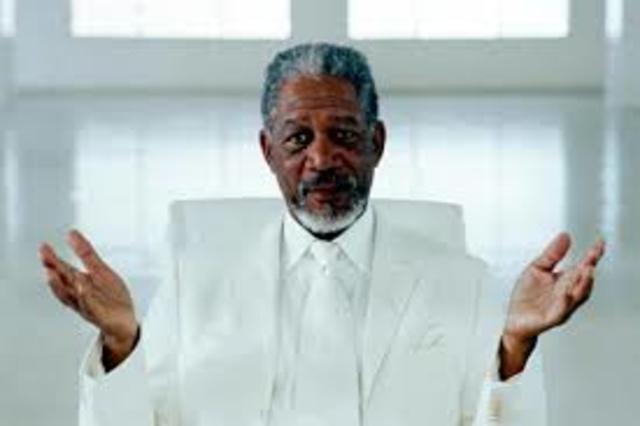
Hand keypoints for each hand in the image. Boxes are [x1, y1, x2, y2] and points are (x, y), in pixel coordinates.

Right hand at [40, 230, 138, 367]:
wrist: (124, 323)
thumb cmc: (110, 297)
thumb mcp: (100, 270)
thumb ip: (86, 253)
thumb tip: (71, 233)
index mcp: (79, 284)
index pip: (63, 271)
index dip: (53, 260)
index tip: (44, 247)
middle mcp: (80, 296)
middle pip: (63, 282)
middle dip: (53, 270)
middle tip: (44, 256)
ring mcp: (88, 306)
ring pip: (71, 295)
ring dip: (61, 285)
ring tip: (52, 272)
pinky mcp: (100, 315)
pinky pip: (91, 307)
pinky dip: (85, 298)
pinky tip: (81, 288)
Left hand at [500, 233, 604, 377]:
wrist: (514, 319)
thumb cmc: (527, 296)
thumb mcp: (537, 268)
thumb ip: (552, 254)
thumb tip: (565, 236)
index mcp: (565, 281)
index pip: (582, 267)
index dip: (592, 256)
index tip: (600, 244)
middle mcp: (567, 294)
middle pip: (583, 282)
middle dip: (588, 270)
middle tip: (592, 258)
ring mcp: (561, 307)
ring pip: (576, 297)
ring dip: (582, 285)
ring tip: (585, 271)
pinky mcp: (550, 319)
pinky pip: (560, 312)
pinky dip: (564, 303)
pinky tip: (566, 295)